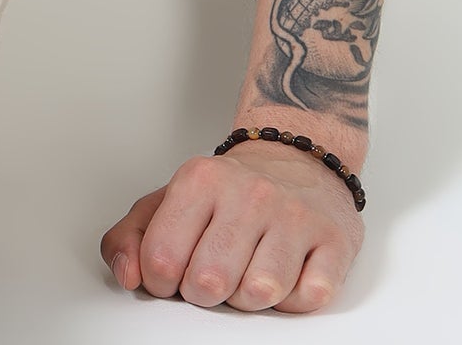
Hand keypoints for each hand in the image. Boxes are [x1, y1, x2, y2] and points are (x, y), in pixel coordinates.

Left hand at [98, 138, 363, 312]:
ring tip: (247, 270)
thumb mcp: (168, 201)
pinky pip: (308, 299)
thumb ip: (129, 237)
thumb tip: (128, 276)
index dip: (161, 281)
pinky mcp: (333, 240)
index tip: (172, 273)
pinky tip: (285, 273)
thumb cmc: (228, 192)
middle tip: (212, 273)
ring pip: (259, 294)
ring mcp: (294, 215)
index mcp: (200, 179)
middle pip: (209, 283)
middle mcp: (248, 193)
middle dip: (204, 293)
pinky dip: (293, 300)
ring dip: (248, 298)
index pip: (161, 258)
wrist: (296, 160)